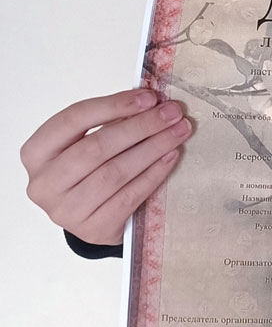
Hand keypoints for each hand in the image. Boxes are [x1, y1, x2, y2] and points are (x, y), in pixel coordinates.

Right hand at [21, 88, 192, 245]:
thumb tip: (153, 101)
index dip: (114, 105)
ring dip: (153, 147)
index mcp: (37, 153)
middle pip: (96, 148)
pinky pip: (129, 196)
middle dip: (141, 126)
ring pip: (115, 172)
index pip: (73, 119)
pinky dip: (154, 173)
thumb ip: (115, 120)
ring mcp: (65, 211)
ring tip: (179, 131)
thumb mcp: (92, 140)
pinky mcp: (92, 229)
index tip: (149, 97)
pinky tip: (171, 156)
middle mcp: (44, 184)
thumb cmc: (92, 168)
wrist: (93, 216)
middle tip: (173, 113)